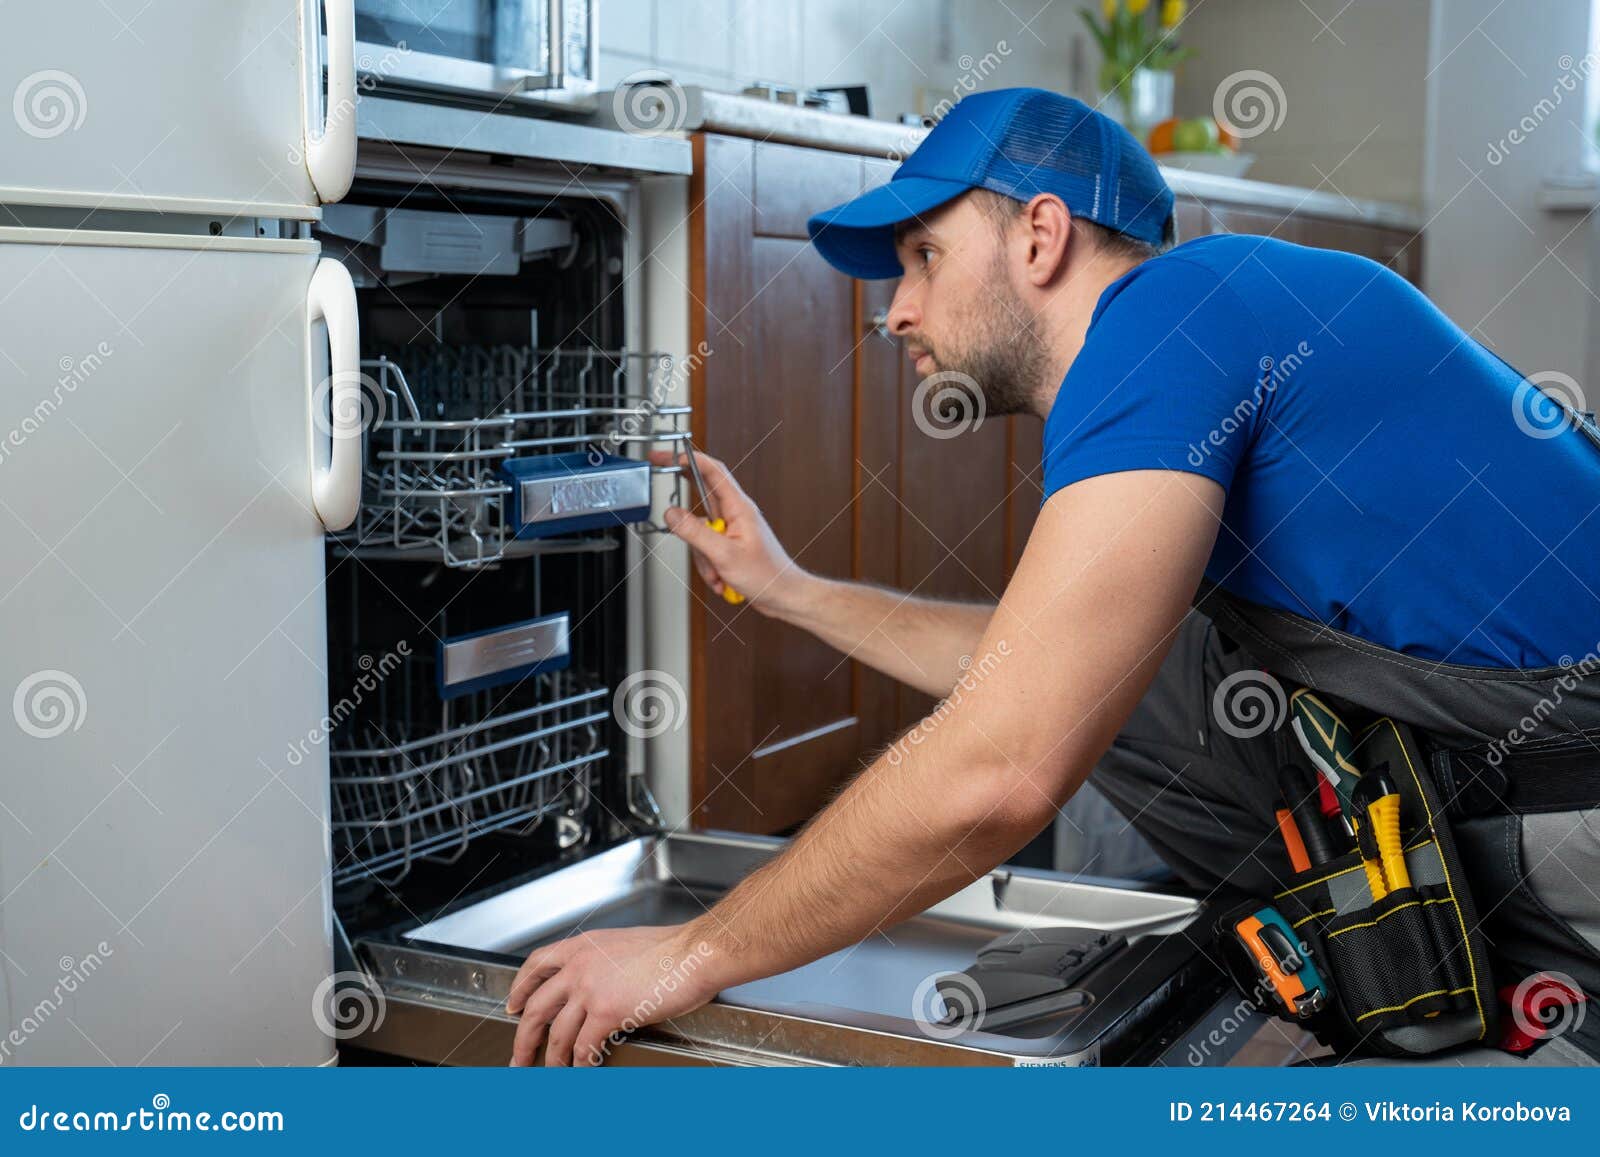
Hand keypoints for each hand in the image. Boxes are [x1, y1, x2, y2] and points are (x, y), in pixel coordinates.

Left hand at [505, 925, 722, 1066]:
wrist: (693, 954)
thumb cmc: (672, 949)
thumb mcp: (625, 944)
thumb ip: (604, 961)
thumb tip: (601, 982)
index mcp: (584, 946)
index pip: (537, 964)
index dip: (520, 988)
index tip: (513, 1004)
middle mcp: (580, 966)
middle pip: (536, 1007)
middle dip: (523, 1038)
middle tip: (519, 1056)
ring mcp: (590, 989)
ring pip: (556, 1034)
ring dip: (551, 1059)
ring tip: (551, 1073)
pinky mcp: (607, 1012)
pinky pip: (584, 1047)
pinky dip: (580, 1065)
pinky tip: (582, 1071)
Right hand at [648, 449, 811, 614]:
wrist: (782, 596)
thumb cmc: (768, 575)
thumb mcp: (724, 554)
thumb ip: (695, 532)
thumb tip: (671, 513)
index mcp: (739, 507)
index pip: (712, 471)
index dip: (689, 459)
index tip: (669, 456)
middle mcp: (735, 514)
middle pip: (701, 495)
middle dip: (683, 498)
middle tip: (663, 478)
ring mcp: (731, 530)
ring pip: (699, 531)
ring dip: (702, 556)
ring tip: (718, 571)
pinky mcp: (728, 545)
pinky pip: (706, 549)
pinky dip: (709, 566)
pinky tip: (721, 578)